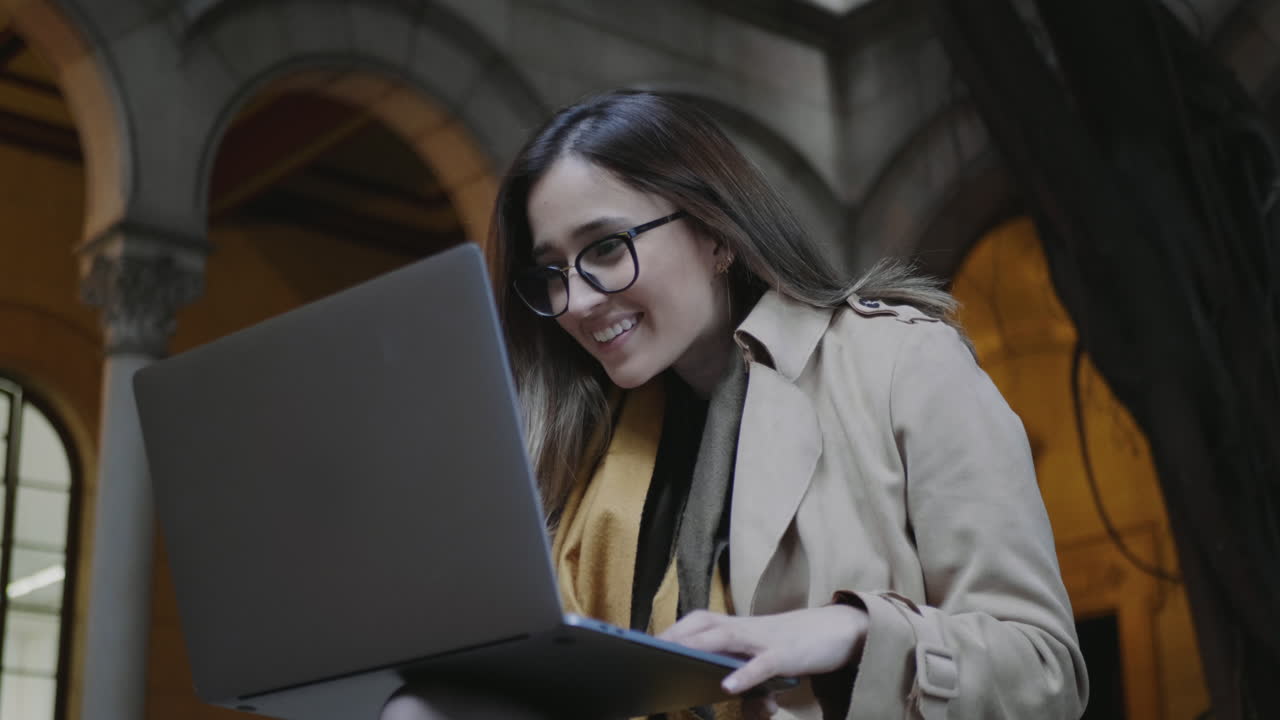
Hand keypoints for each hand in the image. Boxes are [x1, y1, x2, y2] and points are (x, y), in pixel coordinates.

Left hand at [658, 605, 867, 697]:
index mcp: (741, 627)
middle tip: (649, 650)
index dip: (674, 628)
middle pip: (704, 622)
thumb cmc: (801, 648)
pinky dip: (743, 674)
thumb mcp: (774, 668)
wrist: (843, 630)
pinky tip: (726, 687)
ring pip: (726, 637)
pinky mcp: (785, 655)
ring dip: (698, 647)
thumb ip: (760, 690)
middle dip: (675, 635)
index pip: (701, 620)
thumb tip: (757, 711)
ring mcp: (766, 639)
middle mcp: (749, 628)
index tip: (647, 640)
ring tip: (673, 661)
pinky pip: (761, 664)